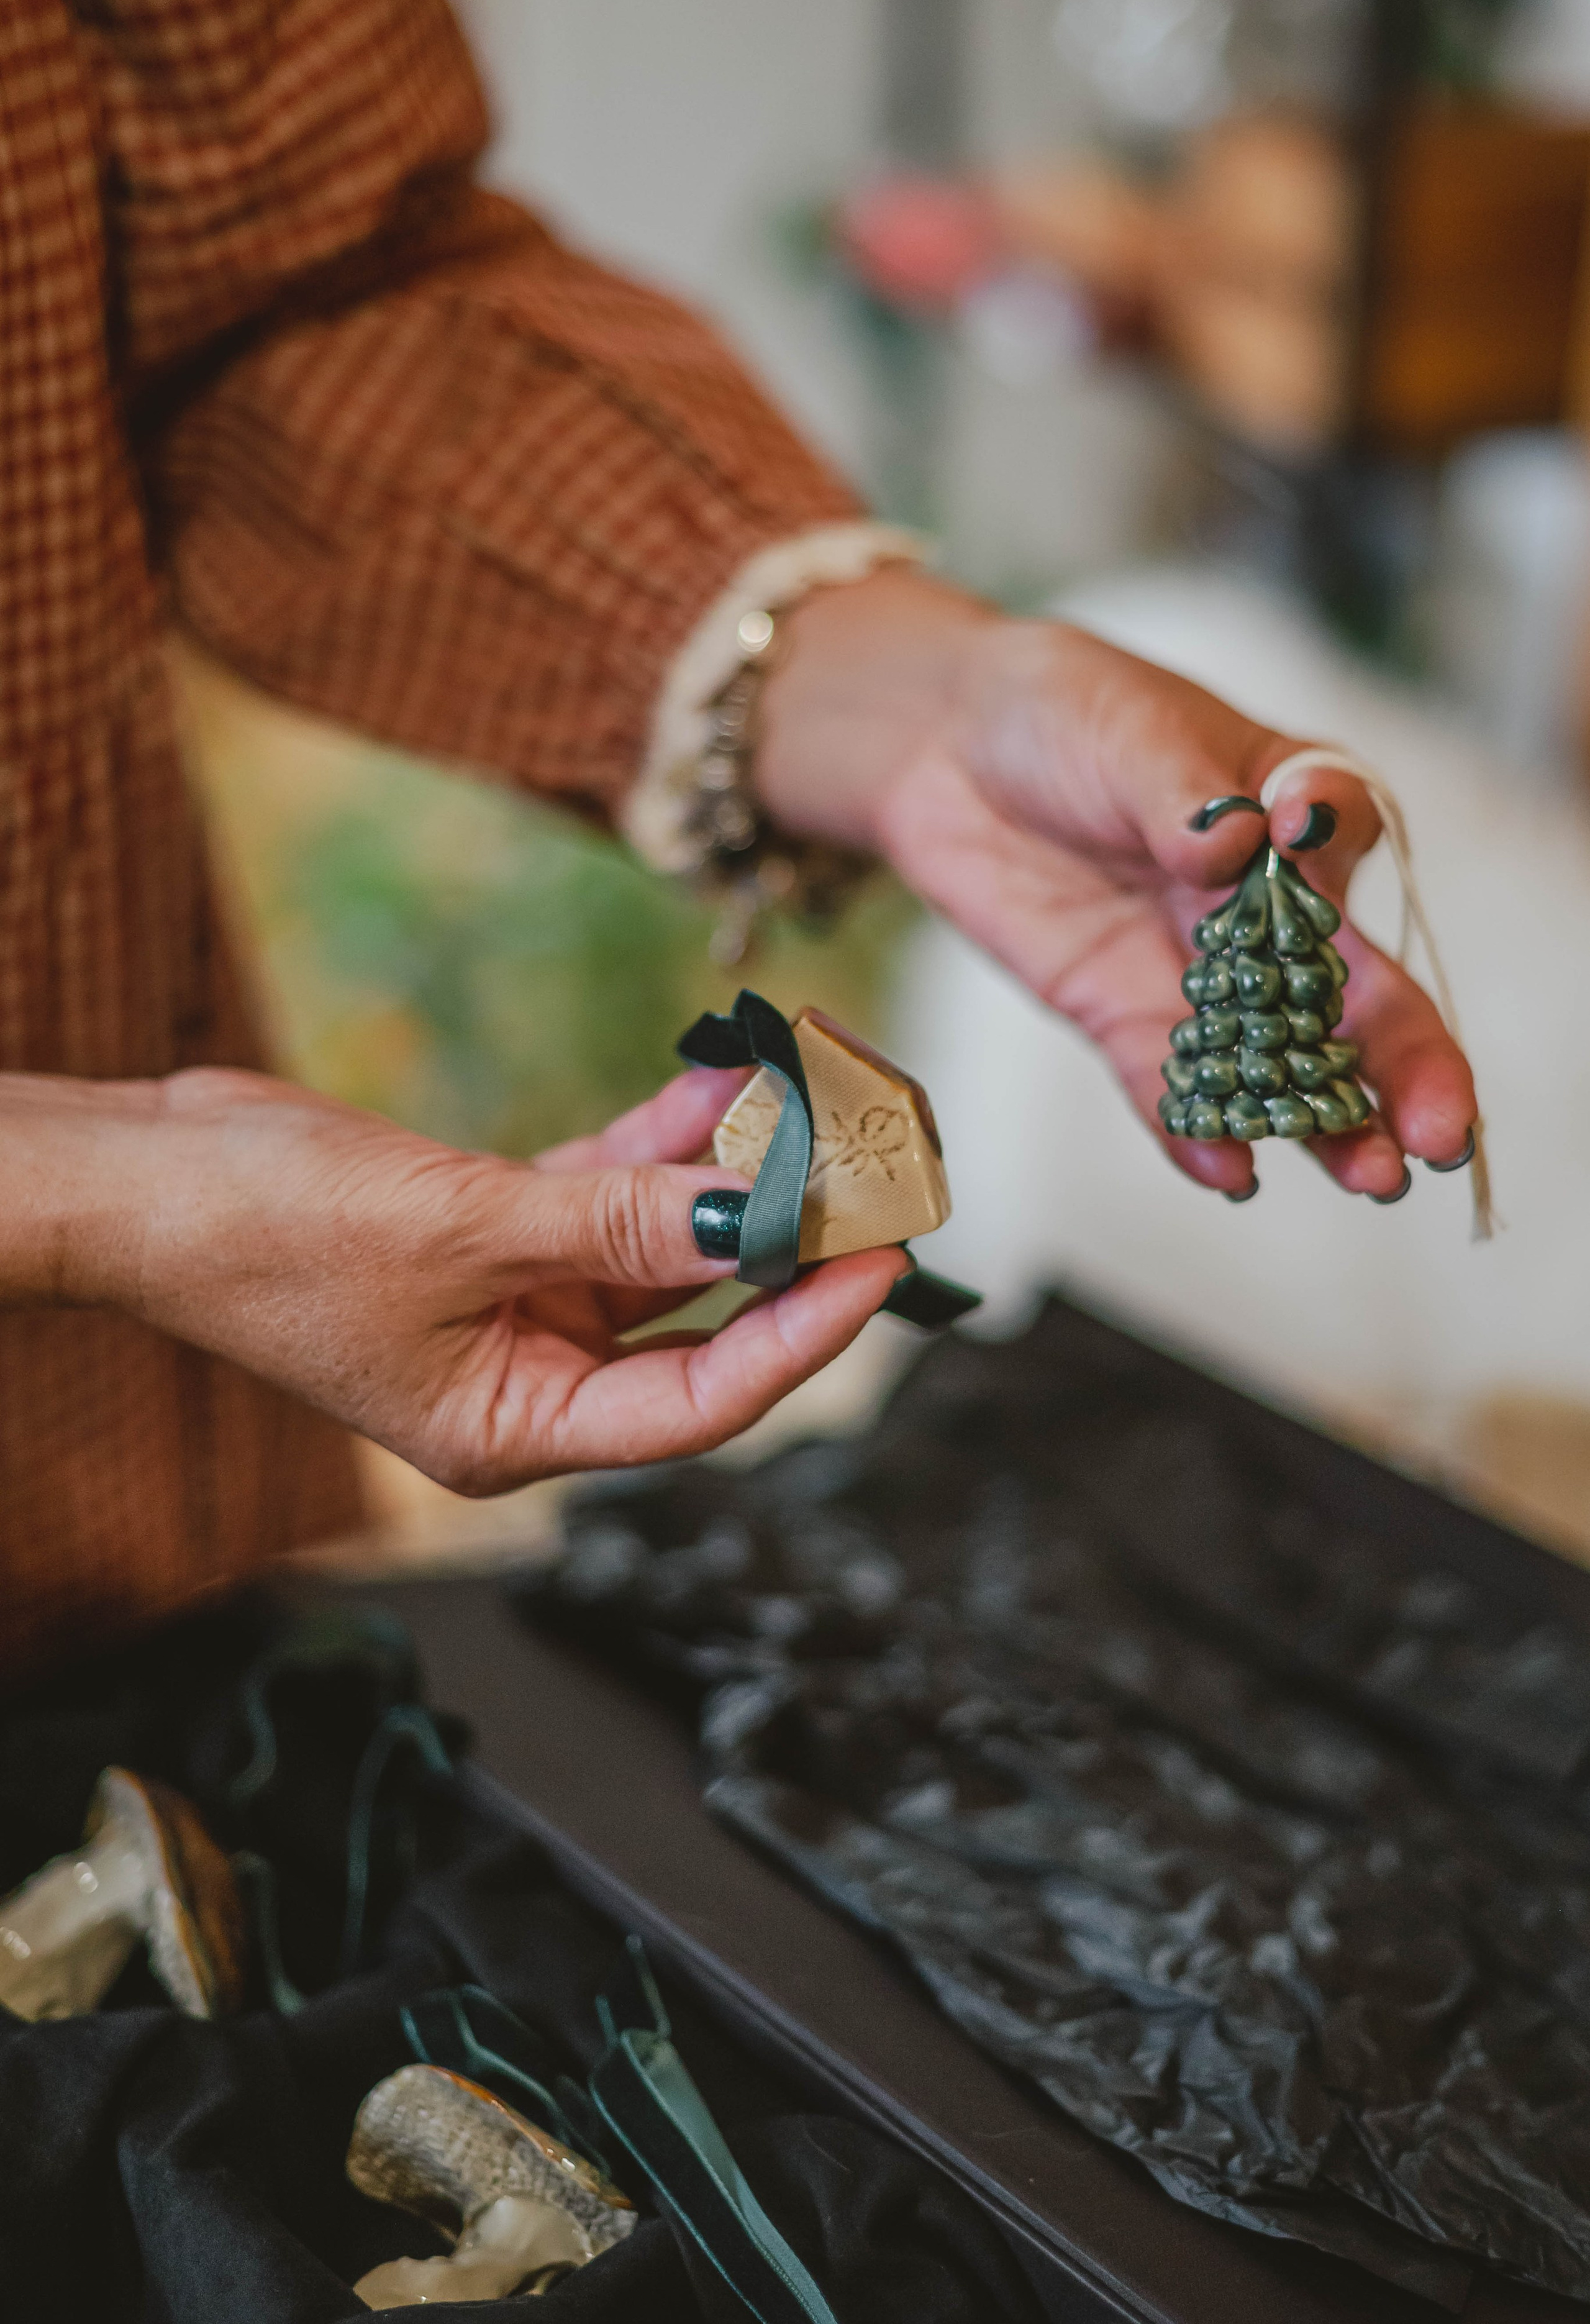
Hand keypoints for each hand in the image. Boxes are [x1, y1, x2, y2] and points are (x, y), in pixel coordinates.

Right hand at [1, 1066, 903, 1489]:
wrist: (147, 1177)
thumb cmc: (268, 1234)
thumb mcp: (460, 1231)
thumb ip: (612, 1223)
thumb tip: (746, 1215)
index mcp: (514, 1431)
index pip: (696, 1403)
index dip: (798, 1336)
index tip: (877, 1262)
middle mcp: (529, 1378)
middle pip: (695, 1322)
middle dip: (781, 1244)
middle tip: (871, 1173)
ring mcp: (518, 1304)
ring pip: (661, 1244)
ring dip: (727, 1176)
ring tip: (810, 1103)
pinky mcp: (500, 1231)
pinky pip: (610, 1191)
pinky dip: (660, 1144)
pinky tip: (721, 1086)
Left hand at [758, 568, 1475, 1199]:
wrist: (946, 747)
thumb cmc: (1064, 711)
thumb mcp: (1130, 727)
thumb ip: (1186, 792)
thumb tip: (1228, 846)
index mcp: (1289, 811)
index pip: (1341, 842)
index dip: (1338, 853)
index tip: (1305, 833)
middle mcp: (1264, 907)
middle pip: (1352, 994)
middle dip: (1404, 1067)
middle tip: (1438, 1135)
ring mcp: (1198, 972)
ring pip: (1279, 1060)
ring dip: (1326, 1121)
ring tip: (1369, 1177)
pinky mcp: (1122, 1014)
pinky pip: (1169, 1085)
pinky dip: (1199, 1132)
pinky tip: (1231, 1172)